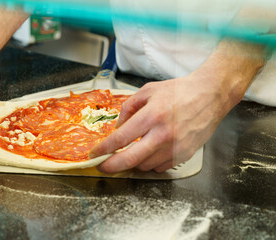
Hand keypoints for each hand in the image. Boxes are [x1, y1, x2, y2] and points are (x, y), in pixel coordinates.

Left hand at [89, 73, 229, 172]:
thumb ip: (129, 107)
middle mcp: (163, 134)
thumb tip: (118, 127)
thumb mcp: (148, 90)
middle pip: (131, 159)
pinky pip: (159, 166)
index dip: (104, 148)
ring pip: (144, 165)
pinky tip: (150, 151)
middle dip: (112, 166)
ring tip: (132, 151)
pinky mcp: (184, 155)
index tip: (95, 153)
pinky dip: (150, 162)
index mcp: (152, 115)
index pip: (121, 138)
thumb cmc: (179, 91)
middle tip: (102, 166)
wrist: (210, 95)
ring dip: (133, 161)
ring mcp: (175, 147)